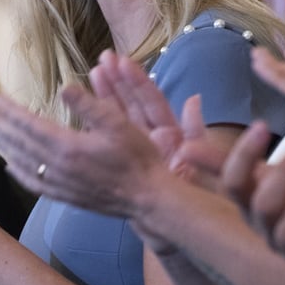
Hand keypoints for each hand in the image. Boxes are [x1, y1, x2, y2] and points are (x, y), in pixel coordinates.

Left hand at [0, 87, 165, 218]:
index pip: (28, 124)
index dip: (8, 110)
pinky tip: (10, 164)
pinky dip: (17, 170)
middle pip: (18, 142)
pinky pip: (32, 182)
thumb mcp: (119, 123)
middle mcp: (57, 167)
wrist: (147, 198)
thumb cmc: (137, 157)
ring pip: (21, 162)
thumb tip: (63, 88)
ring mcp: (58, 184)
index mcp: (67, 147)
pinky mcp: (64, 196)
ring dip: (3, 145)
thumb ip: (89, 105)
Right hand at [91, 51, 230, 188]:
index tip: (122, 61)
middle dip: (119, 80)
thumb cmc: (196, 195)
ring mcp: (138, 150)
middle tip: (104, 58)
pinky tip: (81, 108)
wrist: (181, 226)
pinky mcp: (125, 162)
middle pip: (133, 104)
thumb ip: (197, 132)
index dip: (137, 81)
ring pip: (119, 118)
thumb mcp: (203, 161)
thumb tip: (194, 100)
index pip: (152, 101)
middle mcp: (154, 138)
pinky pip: (109, 138)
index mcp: (172, 135)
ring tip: (94, 72)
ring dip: (107, 94)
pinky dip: (96, 122)